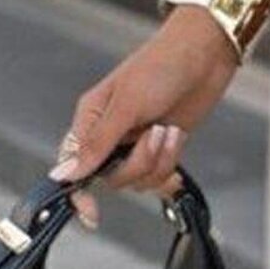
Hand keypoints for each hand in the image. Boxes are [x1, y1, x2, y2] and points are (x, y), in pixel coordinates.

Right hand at [48, 7, 239, 230]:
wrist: (206, 54)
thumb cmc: (162, 65)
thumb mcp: (126, 104)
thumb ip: (97, 143)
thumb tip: (63, 174)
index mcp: (91, 119)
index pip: (73, 166)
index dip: (78, 193)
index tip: (91, 214)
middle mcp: (110, 134)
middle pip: (111, 178)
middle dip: (138, 163)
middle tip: (154, 132)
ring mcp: (137, 142)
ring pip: (138, 179)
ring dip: (159, 159)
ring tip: (169, 128)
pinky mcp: (161, 146)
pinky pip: (159, 174)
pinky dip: (171, 161)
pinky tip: (177, 139)